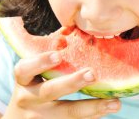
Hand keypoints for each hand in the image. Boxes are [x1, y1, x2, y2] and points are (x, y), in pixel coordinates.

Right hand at [3, 51, 120, 118]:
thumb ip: (47, 61)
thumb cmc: (32, 91)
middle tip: (92, 74)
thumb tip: (73, 30)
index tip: (58, 55)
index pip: (24, 69)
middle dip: (72, 82)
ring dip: (92, 106)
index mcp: (23, 81)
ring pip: (67, 113)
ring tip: (114, 102)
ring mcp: (40, 117)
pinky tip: (107, 109)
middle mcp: (28, 99)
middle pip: (50, 90)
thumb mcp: (32, 78)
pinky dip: (93, 116)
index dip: (40, 62)